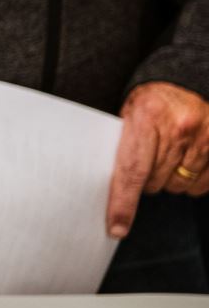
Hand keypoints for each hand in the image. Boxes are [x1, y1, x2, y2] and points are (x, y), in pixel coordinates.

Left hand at [107, 82, 208, 237]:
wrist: (184, 80)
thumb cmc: (150, 101)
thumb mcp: (128, 116)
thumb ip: (122, 148)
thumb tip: (108, 189)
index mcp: (146, 119)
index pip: (131, 172)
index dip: (123, 204)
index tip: (117, 227)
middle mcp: (178, 129)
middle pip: (154, 183)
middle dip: (146, 180)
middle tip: (147, 160)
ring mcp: (204, 139)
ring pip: (179, 186)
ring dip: (170, 179)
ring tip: (167, 156)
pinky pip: (202, 184)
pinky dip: (193, 179)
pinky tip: (187, 160)